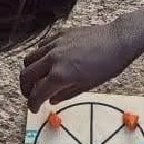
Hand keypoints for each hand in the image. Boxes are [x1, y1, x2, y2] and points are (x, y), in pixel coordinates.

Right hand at [20, 22, 140, 110]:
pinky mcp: (59, 35)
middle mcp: (53, 59)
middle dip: (25, 89)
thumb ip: (65, 94)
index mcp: (60, 75)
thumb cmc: (108, 65)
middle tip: (31, 95)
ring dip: (29, 71)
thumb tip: (52, 100)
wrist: (118, 40)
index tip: (33, 108)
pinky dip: (39, 57)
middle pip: (26, 75)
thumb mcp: (87, 86)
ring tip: (37, 79)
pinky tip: (48, 63)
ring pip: (29, 59)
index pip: (37, 93)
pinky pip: (41, 47)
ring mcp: (54, 45)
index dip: (32, 104)